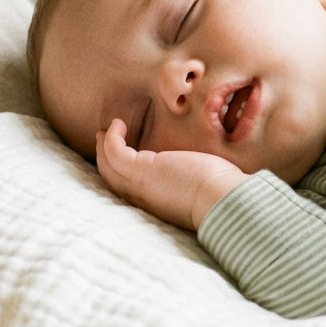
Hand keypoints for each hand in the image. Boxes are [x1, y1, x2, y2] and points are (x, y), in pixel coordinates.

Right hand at [94, 119, 247, 229]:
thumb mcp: (200, 187)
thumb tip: (206, 170)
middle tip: (104, 139)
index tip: (123, 155)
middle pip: (113, 179)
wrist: (221, 202)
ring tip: (108, 130)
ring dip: (104, 147)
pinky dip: (112, 138)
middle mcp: (143, 197)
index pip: (130, 189)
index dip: (121, 172)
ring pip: (109, 166)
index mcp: (156, 202)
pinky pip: (115, 152)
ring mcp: (139, 184)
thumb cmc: (221, 194)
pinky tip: (118, 124)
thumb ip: (193, 179)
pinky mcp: (141, 171)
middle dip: (105, 159)